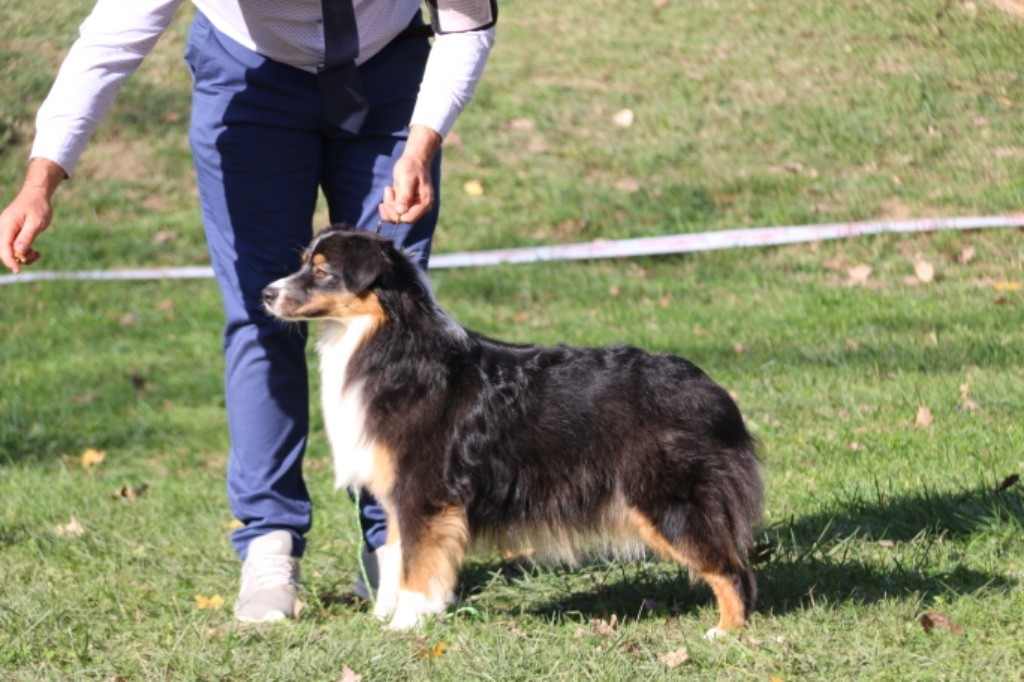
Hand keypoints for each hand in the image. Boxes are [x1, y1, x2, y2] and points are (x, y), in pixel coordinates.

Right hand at [1, 158, 65, 272]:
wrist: (36, 195)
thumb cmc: (37, 207)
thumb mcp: (36, 223)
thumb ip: (27, 237)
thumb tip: (19, 252)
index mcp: (6, 226)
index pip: (3, 248)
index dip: (9, 261)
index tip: (18, 270)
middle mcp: (2, 229)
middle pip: (3, 251)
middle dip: (17, 259)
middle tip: (35, 255)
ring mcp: (6, 231)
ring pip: (8, 251)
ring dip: (22, 257)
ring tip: (36, 253)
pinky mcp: (11, 233)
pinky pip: (13, 247)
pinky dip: (23, 252)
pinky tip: (35, 252)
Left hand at [378, 125, 442, 223]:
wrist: (415, 159)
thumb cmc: (411, 167)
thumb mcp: (406, 179)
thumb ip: (404, 196)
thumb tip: (400, 211)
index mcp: (425, 203)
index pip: (408, 218)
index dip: (395, 215)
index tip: (384, 205)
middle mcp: (422, 207)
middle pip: (403, 218)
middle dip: (391, 208)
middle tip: (386, 192)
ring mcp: (416, 206)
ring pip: (398, 213)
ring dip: (390, 203)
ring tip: (389, 188)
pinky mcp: (409, 203)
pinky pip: (397, 208)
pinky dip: (391, 201)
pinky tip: (390, 189)